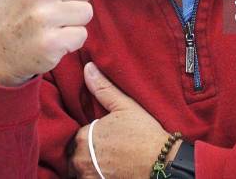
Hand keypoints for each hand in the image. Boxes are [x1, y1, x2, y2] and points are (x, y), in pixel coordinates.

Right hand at [0, 0, 93, 85]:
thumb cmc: (11, 6)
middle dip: (72, 2)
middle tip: (49, 10)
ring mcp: (43, 17)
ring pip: (86, 12)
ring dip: (72, 22)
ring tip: (51, 24)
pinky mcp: (51, 43)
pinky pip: (82, 35)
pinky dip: (70, 42)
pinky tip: (51, 40)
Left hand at [70, 63, 181, 177]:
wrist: (160, 162)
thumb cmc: (143, 133)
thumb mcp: (124, 106)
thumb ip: (103, 89)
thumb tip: (88, 68)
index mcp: (83, 137)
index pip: (77, 136)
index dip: (89, 135)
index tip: (102, 135)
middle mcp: (80, 160)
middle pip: (75, 156)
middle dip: (86, 152)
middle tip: (104, 148)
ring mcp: (88, 177)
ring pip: (80, 170)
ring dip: (89, 166)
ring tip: (106, 160)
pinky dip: (95, 176)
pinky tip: (110, 170)